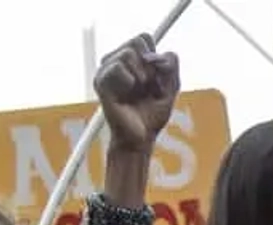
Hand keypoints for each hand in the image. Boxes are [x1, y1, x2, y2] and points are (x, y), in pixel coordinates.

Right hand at [93, 34, 180, 154]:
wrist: (141, 138)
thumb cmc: (152, 114)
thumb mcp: (172, 86)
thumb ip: (171, 63)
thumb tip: (154, 55)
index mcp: (131, 59)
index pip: (144, 37)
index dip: (156, 57)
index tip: (157, 79)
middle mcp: (116, 61)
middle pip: (138, 41)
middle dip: (151, 66)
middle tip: (148, 87)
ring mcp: (106, 70)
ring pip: (128, 52)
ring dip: (142, 75)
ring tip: (139, 92)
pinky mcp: (100, 82)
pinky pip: (117, 66)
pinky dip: (129, 79)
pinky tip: (128, 92)